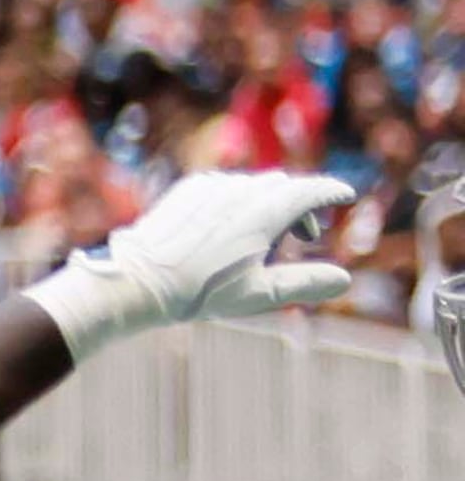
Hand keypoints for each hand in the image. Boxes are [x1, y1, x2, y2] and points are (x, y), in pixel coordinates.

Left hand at [24, 170, 353, 359]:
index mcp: (265, 212)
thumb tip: (342, 279)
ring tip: (265, 238)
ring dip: (269, 203)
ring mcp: (213, 186)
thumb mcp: (257, 294)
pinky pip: (225, 186)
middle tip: (304, 234)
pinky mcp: (189, 188)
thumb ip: (303, 284)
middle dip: (300, 205)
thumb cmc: (198, 291)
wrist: (137, 280)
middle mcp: (242, 190)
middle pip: (285, 187)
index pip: (311, 190)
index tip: (344, 195)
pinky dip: (239, 200)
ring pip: (255, 185)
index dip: (331, 192)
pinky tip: (230, 227)